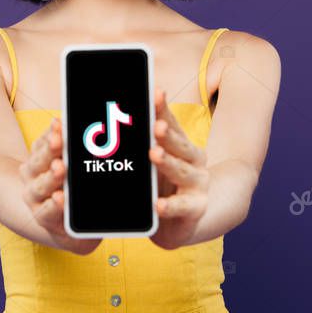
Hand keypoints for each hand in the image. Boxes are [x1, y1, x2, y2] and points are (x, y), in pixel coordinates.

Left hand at [18, 118, 100, 254]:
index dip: (54, 206)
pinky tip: (58, 125)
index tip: (60, 198)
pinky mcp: (35, 156)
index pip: (47, 213)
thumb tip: (116, 216)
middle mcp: (35, 197)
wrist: (51, 203)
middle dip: (52, 176)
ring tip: (58, 140)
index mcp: (47, 217)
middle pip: (40, 185)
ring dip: (49, 151)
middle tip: (60, 167)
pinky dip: (49, 135)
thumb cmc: (74, 220)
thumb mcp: (83, 234)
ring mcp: (33, 176)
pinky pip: (40, 144)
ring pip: (38, 163)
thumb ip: (90, 230)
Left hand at [149, 89, 208, 249]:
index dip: (163, 109)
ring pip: (182, 171)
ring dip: (168, 163)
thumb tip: (113, 120)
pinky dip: (170, 206)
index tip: (155, 93)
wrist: (187, 220)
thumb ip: (142, 143)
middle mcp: (194, 161)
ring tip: (154, 154)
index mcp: (182, 145)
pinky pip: (182, 207)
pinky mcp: (196, 208)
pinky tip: (158, 204)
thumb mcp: (154, 163)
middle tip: (156, 125)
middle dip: (167, 134)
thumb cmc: (165, 185)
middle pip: (180, 144)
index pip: (171, 123)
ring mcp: (198, 184)